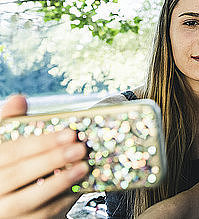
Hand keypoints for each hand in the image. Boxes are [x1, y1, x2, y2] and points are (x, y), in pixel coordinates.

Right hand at [0, 95, 88, 217]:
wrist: (7, 198)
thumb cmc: (8, 164)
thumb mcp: (5, 142)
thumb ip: (10, 122)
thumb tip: (19, 99)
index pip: (11, 152)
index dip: (40, 142)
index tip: (69, 132)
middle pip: (18, 175)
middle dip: (52, 159)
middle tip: (80, 147)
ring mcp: (2, 211)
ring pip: (28, 200)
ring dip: (59, 182)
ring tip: (83, 167)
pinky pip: (41, 215)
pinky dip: (60, 201)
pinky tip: (78, 187)